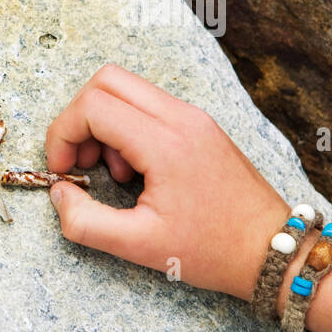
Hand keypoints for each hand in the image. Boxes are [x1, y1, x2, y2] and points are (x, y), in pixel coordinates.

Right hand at [43, 65, 288, 298]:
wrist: (272, 250)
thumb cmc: (212, 250)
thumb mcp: (137, 247)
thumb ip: (84, 222)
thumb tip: (59, 194)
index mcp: (166, 144)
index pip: (92, 106)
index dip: (62, 135)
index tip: (61, 171)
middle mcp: (182, 118)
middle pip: (106, 81)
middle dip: (78, 119)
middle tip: (79, 162)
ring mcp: (194, 118)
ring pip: (126, 89)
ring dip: (102, 124)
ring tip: (110, 172)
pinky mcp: (199, 125)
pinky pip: (148, 106)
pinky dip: (125, 128)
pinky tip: (134, 171)